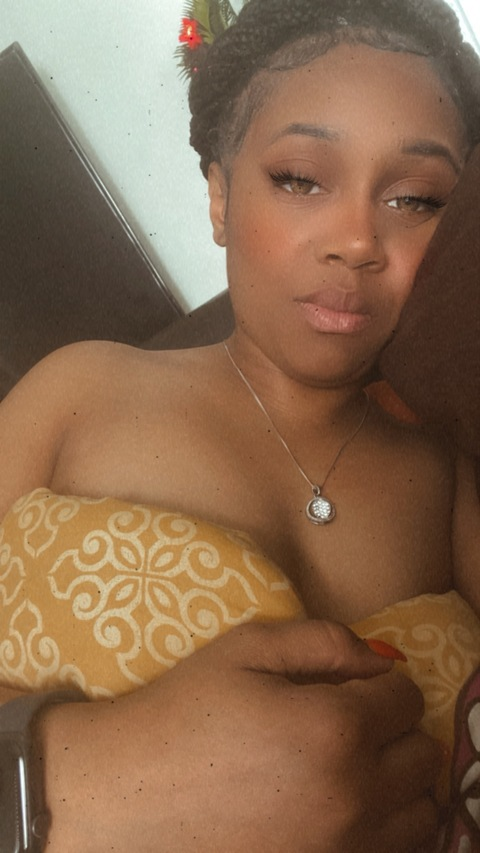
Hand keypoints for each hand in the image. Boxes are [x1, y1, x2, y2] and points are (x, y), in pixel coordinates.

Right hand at [38, 620, 442, 851]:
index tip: (359, 686)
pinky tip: (342, 807)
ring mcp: (341, 849)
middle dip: (397, 730)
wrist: (124, 796)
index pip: (407, 699)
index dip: (385, 684)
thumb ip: (323, 641)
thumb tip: (378, 659)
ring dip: (400, 783)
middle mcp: (352, 797)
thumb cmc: (183, 712)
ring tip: (355, 768)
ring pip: (421, 813)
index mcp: (334, 729)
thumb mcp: (246, 651)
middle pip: (423, 756)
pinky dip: (383, 827)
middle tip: (357, 723)